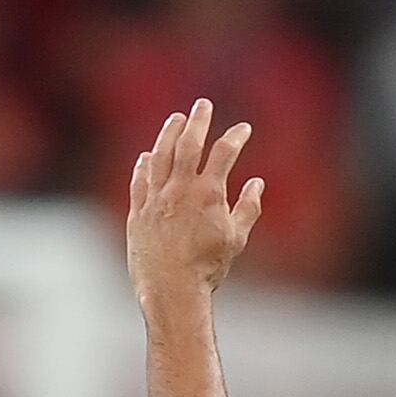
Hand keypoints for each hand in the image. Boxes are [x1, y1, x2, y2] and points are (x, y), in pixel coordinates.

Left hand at [127, 100, 263, 306]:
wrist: (171, 290)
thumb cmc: (207, 269)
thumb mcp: (235, 240)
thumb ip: (247, 208)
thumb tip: (257, 184)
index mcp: (208, 194)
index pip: (224, 153)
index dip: (236, 137)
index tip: (243, 129)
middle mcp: (180, 189)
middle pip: (188, 143)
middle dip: (198, 121)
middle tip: (203, 105)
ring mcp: (156, 198)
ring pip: (160, 155)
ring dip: (168, 134)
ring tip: (175, 120)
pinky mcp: (138, 211)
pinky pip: (140, 180)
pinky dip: (145, 164)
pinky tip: (147, 156)